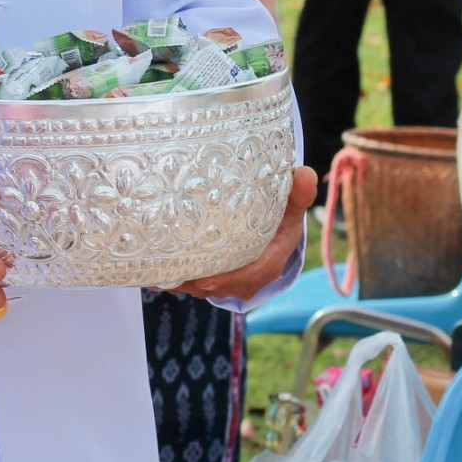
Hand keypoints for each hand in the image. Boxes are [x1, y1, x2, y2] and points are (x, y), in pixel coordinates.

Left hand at [166, 166, 318, 302]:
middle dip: (202, 284)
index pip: (256, 273)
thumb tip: (305, 174)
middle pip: (228, 285)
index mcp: (274, 258)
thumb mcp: (290, 203)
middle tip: (175, 278)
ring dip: (187, 284)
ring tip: (161, 278)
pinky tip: (156, 277)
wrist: (273, 222)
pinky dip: (180, 279)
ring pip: (210, 286)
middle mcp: (254, 274)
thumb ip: (298, 192)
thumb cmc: (280, 212)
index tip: (208, 280)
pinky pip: (199, 280)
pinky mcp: (219, 274)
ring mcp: (235, 278)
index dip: (234, 278)